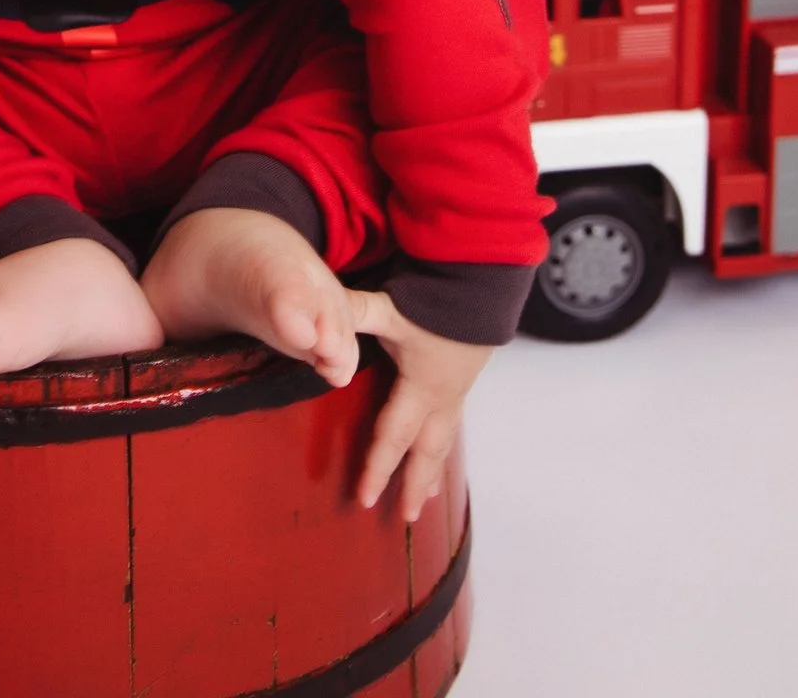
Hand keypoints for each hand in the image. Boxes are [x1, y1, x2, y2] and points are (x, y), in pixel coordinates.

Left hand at [347, 290, 491, 519]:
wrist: (483, 280)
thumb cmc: (435, 297)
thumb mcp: (389, 307)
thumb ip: (352, 315)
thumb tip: (315, 331)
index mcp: (421, 387)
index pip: (394, 436)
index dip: (378, 468)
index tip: (365, 499)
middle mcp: (442, 397)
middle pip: (426, 452)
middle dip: (413, 485)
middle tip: (404, 518)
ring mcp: (456, 391)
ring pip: (443, 442)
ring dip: (432, 472)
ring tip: (427, 499)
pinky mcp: (462, 380)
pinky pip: (451, 425)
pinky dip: (443, 448)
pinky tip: (439, 454)